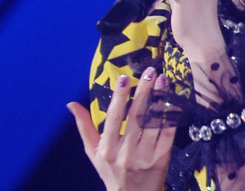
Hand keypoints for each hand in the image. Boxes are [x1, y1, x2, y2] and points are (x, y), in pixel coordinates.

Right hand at [67, 67, 174, 190]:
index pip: (114, 118)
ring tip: (163, 80)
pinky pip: (168, 134)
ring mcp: (145, 158)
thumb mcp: (93, 152)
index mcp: (106, 150)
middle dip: (143, 91)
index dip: (119, 96)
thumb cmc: (111, 172)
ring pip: (153, 123)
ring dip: (160, 99)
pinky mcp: (162, 161)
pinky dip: (171, 116)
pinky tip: (173, 101)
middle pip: (136, 117)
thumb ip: (84, 127)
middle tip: (150, 72)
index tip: (124, 77)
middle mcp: (125, 154)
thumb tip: (71, 104)